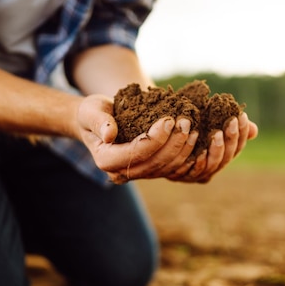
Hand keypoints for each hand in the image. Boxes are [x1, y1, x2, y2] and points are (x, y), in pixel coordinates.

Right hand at [77, 95, 198, 183]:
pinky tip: (192, 138)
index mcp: (105, 160)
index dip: (155, 139)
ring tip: (192, 128)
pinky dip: (183, 155)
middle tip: (186, 121)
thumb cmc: (93, 113)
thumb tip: (109, 134)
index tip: (168, 119)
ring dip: (182, 150)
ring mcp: (136, 174)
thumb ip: (99, 121)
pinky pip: (169, 168)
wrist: (96, 122)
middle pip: (154, 164)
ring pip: (165, 168)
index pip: (135, 153)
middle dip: (174, 143)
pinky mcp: (148, 170)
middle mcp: (120, 173)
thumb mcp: (91, 111)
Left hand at [166, 112, 257, 183]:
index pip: (236, 147)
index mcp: (218, 154)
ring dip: (217, 150)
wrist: (152, 130)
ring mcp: (194, 174)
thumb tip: (254, 130)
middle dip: (232, 139)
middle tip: (231, 121)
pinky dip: (199, 163)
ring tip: (217, 134)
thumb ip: (227, 124)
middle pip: (227, 157)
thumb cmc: (182, 122)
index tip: (242, 115)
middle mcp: (208, 167)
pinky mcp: (177, 176)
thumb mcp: (205, 119)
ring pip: (213, 166)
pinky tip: (200, 151)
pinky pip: (192, 173)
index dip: (242, 133)